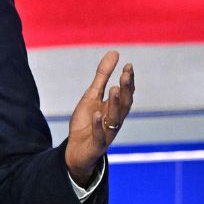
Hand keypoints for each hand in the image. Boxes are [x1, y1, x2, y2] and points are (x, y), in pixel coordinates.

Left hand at [64, 50, 133, 184]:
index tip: (128, 66)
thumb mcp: (91, 96)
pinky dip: (98, 125)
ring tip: (114, 89)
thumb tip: (115, 53)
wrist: (75, 150)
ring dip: (115, 104)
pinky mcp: (96, 145)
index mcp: (114, 108)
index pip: (125, 93)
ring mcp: (106, 134)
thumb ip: (102, 76)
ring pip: (114, 119)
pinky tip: (97, 114)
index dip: (128, 81)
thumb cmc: (86, 122)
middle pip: (124, 105)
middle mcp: (114, 121)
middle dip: (126, 90)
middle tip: (126, 75)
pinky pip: (99, 135)